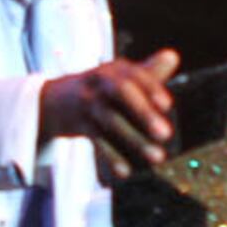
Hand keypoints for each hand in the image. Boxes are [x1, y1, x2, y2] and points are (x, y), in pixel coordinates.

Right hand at [40, 51, 179, 173]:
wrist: (53, 99)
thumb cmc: (98, 88)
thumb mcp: (119, 76)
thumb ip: (148, 71)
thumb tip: (173, 55)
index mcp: (114, 70)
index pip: (134, 74)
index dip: (151, 88)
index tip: (167, 105)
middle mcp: (99, 82)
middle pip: (122, 92)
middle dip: (143, 112)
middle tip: (165, 133)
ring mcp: (87, 103)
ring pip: (111, 120)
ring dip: (134, 139)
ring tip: (157, 156)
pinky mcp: (78, 124)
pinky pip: (96, 140)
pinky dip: (110, 156)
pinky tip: (125, 171)